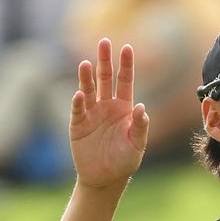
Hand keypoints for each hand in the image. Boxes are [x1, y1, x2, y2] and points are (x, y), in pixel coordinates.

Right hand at [69, 38, 149, 190]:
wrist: (105, 178)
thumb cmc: (125, 161)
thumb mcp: (137, 145)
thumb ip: (140, 126)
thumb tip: (142, 107)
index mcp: (124, 108)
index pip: (125, 81)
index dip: (126, 65)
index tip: (126, 47)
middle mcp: (107, 106)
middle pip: (105, 78)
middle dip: (105, 60)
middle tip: (104, 42)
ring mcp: (91, 114)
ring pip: (89, 90)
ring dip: (87, 77)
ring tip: (86, 64)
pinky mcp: (77, 125)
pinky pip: (78, 110)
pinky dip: (78, 102)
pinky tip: (79, 94)